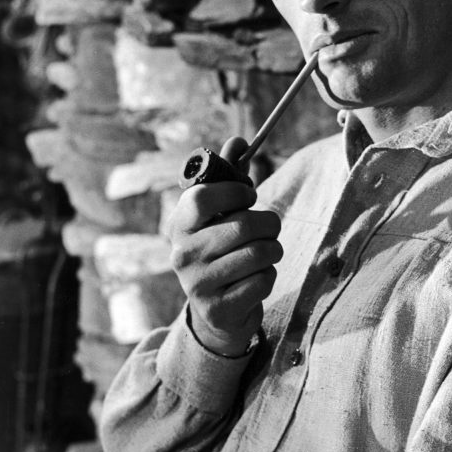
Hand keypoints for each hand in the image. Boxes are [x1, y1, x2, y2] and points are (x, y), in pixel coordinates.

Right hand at [168, 137, 281, 355]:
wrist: (217, 311)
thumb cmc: (223, 250)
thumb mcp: (222, 214)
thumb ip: (229, 176)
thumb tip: (238, 140)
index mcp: (178, 225)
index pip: (202, 197)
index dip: (235, 191)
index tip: (249, 196)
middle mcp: (181, 254)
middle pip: (243, 225)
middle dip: (269, 224)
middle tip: (269, 228)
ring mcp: (197, 284)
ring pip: (259, 253)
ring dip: (273, 250)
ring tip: (266, 253)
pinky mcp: (218, 309)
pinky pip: (263, 281)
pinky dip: (269, 277)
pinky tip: (255, 280)